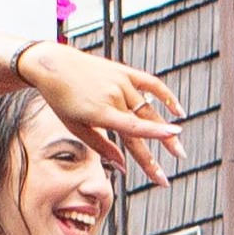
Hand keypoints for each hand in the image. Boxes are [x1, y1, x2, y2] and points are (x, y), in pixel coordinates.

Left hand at [11, 41, 185, 184]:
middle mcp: (113, 96)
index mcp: (99, 112)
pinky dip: (166, 96)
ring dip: (165, 127)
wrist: (53, 66)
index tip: (173, 136)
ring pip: (149, 108)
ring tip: (177, 143)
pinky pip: (151, 83)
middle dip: (164, 142)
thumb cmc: (61, 101)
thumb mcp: (76, 128)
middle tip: (180, 158)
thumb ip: (102, 147)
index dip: (154, 132)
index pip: (132, 125)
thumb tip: (124, 168)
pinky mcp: (124, 72)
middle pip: (144, 123)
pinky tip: (178, 111)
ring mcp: (120, 82)